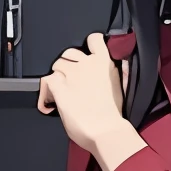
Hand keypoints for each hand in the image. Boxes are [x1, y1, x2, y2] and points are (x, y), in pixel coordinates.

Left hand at [38, 34, 142, 170]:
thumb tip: (121, 65)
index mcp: (105, 62)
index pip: (93, 40)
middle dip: (69, 64)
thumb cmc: (114, 115)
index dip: (86, 45)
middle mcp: (87, 64)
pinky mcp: (60, 87)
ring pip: (57, 64)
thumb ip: (118, 72)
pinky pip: (48, 79)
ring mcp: (72, 74)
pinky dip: (48, 88)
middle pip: (69, 52)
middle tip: (72, 80)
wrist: (106, 130)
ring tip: (62, 90)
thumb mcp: (122, 86)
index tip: (85, 55)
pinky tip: (53, 98)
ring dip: (58, 75)